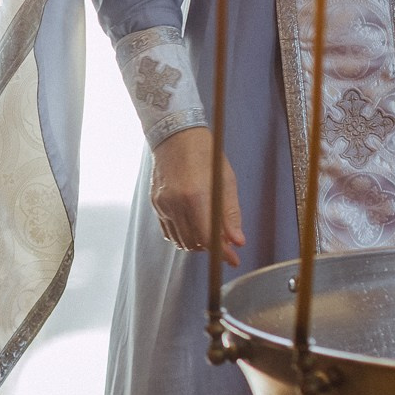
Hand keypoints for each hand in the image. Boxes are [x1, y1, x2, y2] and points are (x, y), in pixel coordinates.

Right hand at [150, 126, 243, 264]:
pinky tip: (194, 226)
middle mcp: (175, 203)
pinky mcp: (156, 204)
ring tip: (210, 233)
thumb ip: (230, 214)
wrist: (175, 134)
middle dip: (212, 247)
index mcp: (195, 196)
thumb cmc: (204, 153)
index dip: (222, 252)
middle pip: (194, 242)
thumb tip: (238, 241)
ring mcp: (162, 204)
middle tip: (225, 242)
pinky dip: (183, 235)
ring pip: (181, 240)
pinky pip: (169, 231)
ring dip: (198, 243)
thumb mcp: (226, 181)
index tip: (234, 259)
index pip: (208, 237)